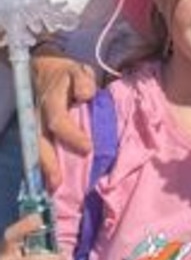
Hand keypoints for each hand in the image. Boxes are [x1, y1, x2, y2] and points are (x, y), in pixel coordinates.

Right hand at [31, 49, 94, 187]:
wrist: (44, 70)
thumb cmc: (66, 74)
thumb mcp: (77, 70)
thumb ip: (82, 80)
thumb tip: (86, 95)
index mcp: (51, 101)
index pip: (59, 121)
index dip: (72, 135)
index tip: (87, 148)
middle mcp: (39, 116)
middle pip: (40, 143)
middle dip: (48, 164)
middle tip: (57, 184)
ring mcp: (35, 125)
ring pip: (35, 150)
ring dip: (43, 169)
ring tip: (52, 189)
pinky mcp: (36, 132)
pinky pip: (38, 151)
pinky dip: (43, 166)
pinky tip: (50, 182)